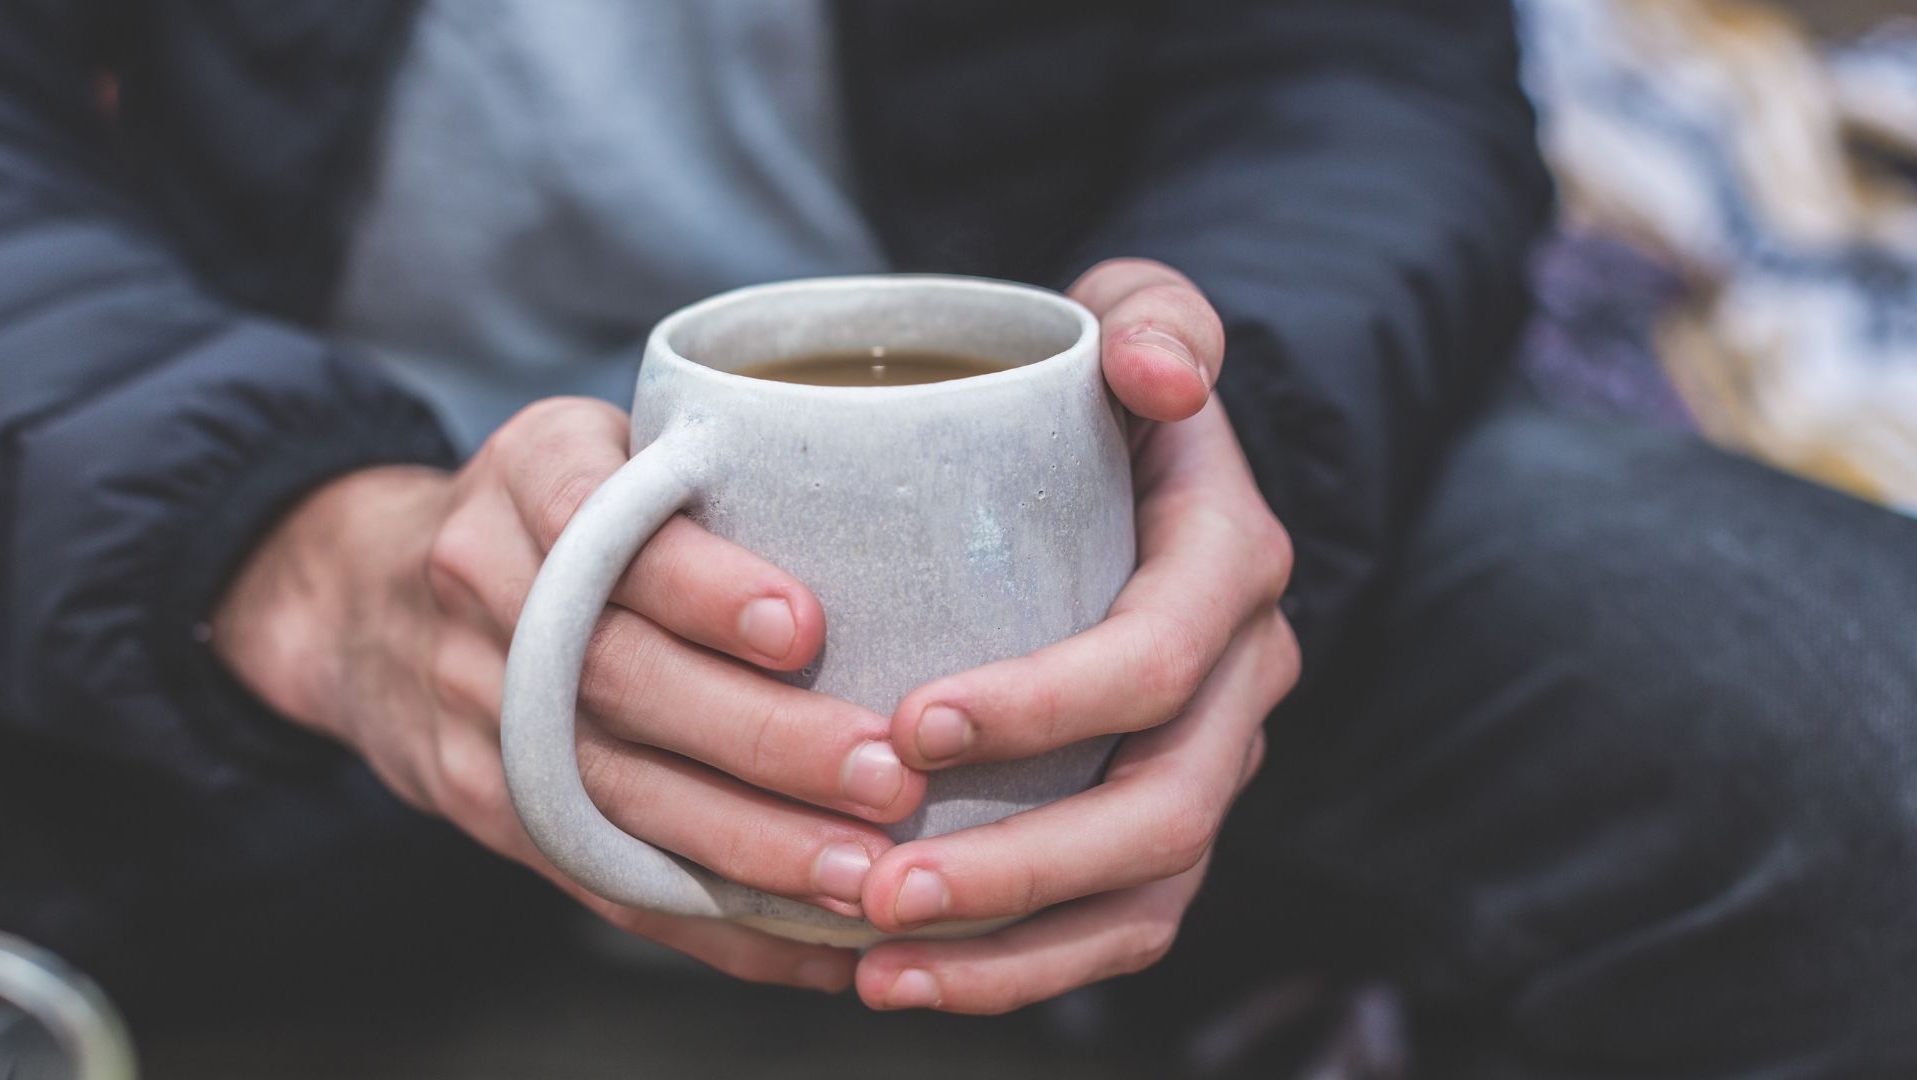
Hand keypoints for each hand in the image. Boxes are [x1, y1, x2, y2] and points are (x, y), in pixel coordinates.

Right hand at [212, 398, 931, 992]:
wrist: (369, 599)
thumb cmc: (552, 509)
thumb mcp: (601, 442)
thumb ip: (707, 463)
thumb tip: (886, 519)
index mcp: (528, 476)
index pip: (606, 527)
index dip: (702, 586)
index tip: (802, 628)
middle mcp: (486, 590)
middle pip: (620, 678)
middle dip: (761, 739)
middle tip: (881, 775)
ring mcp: (475, 709)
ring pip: (614, 792)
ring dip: (748, 846)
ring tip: (861, 873)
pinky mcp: (489, 804)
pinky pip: (601, 876)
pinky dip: (710, 922)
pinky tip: (804, 942)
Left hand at [851, 259, 1300, 1012]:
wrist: (1146, 464)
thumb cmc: (1111, 391)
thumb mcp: (1141, 315)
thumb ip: (1156, 320)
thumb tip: (1159, 374)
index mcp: (1231, 569)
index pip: (1157, 657)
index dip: (1049, 704)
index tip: (912, 722)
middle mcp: (1239, 682)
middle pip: (1161, 810)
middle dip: (1022, 864)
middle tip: (881, 886)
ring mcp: (1208, 763)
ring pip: (1144, 894)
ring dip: (1012, 946)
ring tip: (874, 962)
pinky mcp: (1164, 822)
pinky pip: (1115, 927)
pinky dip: (1017, 969)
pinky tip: (896, 979)